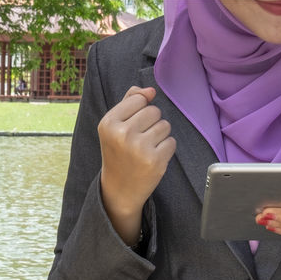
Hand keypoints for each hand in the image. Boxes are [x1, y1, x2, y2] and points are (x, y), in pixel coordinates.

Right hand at [97, 86, 175, 244]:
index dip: (139, 112)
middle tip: (139, 139)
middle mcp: (122, 134)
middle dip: (151, 123)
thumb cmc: (118, 152)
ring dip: (160, 135)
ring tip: (146, 148)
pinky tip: (153, 157)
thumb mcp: (114, 125)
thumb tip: (151, 90)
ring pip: (165, 125)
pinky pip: (171, 141)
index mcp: (108, 123)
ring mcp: (139, 148)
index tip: (130, 126)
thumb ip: (130, 101)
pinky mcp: (155, 161)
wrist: (119, 189)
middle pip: (154, 111)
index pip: (138, 99)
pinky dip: (166, 149)